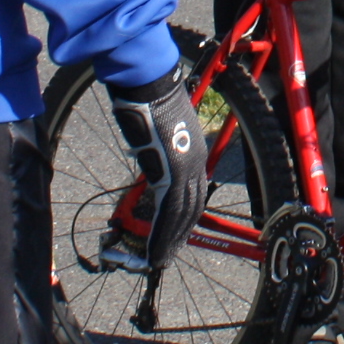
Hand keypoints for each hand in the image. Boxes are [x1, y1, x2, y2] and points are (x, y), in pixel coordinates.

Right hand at [105, 68, 210, 270]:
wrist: (148, 83)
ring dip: (170, 240)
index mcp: (194, 153)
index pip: (194, 195)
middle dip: (178, 235)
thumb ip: (160, 155)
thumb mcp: (160, 132)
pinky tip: (155, 248)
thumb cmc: (149, 101)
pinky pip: (168, 211)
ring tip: (158, 259)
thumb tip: (152, 167)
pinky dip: (161, 233)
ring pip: (181, 215)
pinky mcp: (171, 171)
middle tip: (166, 256)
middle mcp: (195, 163)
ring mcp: (186, 168)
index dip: (185, 220)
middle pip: (191, 208)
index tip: (175, 236)